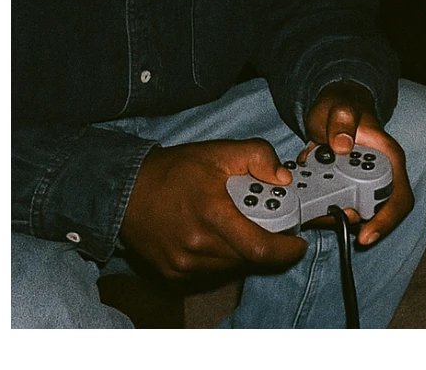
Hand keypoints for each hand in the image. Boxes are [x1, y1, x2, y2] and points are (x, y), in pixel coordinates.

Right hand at [119, 139, 307, 282]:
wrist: (126, 190)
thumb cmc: (174, 170)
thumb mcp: (219, 151)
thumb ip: (257, 156)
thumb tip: (282, 177)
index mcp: (212, 216)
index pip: (260, 248)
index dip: (286, 250)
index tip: (299, 243)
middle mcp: (197, 247)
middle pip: (249, 259)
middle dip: (268, 245)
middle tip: (273, 226)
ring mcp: (183, 266)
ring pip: (232, 268)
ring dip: (245, 252)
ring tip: (240, 225)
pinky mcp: (173, 275)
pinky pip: (212, 273)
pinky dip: (224, 259)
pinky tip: (219, 236)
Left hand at [302, 82, 412, 246]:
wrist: (333, 108)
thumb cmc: (342, 105)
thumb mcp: (340, 107)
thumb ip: (341, 119)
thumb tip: (342, 146)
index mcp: (389, 157)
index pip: (399, 197)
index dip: (387, 220)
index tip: (364, 235)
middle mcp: (381, 174)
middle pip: (377, 212)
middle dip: (352, 222)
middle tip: (327, 218)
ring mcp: (363, 183)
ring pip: (356, 212)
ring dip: (334, 216)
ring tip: (312, 211)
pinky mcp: (346, 187)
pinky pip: (338, 205)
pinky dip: (323, 207)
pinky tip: (307, 201)